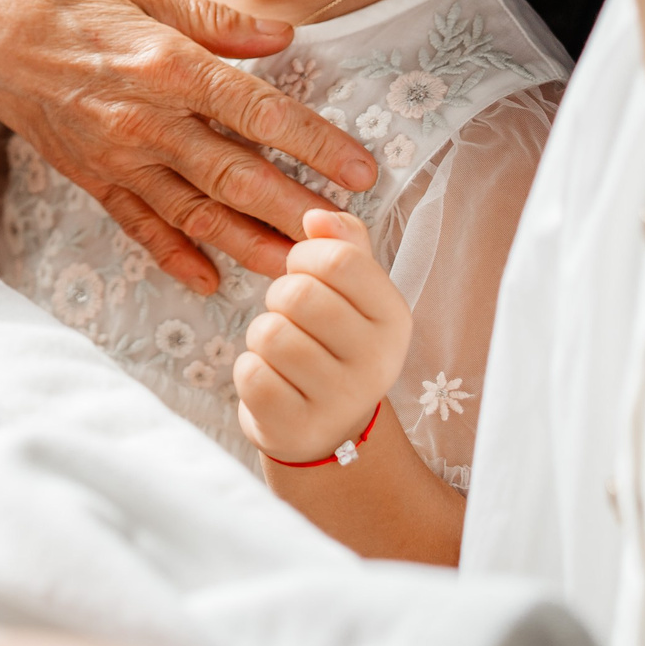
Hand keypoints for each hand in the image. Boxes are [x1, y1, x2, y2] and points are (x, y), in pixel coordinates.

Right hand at [0, 0, 375, 293]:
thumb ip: (214, 20)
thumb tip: (283, 37)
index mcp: (163, 63)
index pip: (254, 110)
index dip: (312, 142)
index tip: (360, 169)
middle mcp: (142, 118)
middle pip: (233, 175)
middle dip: (295, 212)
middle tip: (348, 242)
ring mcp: (113, 154)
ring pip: (192, 211)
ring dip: (248, 245)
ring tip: (298, 272)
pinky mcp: (87, 174)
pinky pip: (136, 223)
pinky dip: (172, 254)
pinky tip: (207, 279)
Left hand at [234, 212, 410, 464]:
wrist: (327, 429)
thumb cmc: (333, 345)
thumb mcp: (352, 295)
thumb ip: (344, 246)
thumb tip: (317, 216)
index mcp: (394, 317)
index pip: (339, 259)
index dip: (304, 257)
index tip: (306, 273)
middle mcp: (378, 361)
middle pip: (299, 295)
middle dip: (280, 298)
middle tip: (291, 318)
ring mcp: (340, 401)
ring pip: (270, 334)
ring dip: (262, 337)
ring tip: (284, 353)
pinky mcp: (298, 427)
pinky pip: (251, 374)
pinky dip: (250, 371)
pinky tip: (274, 382)